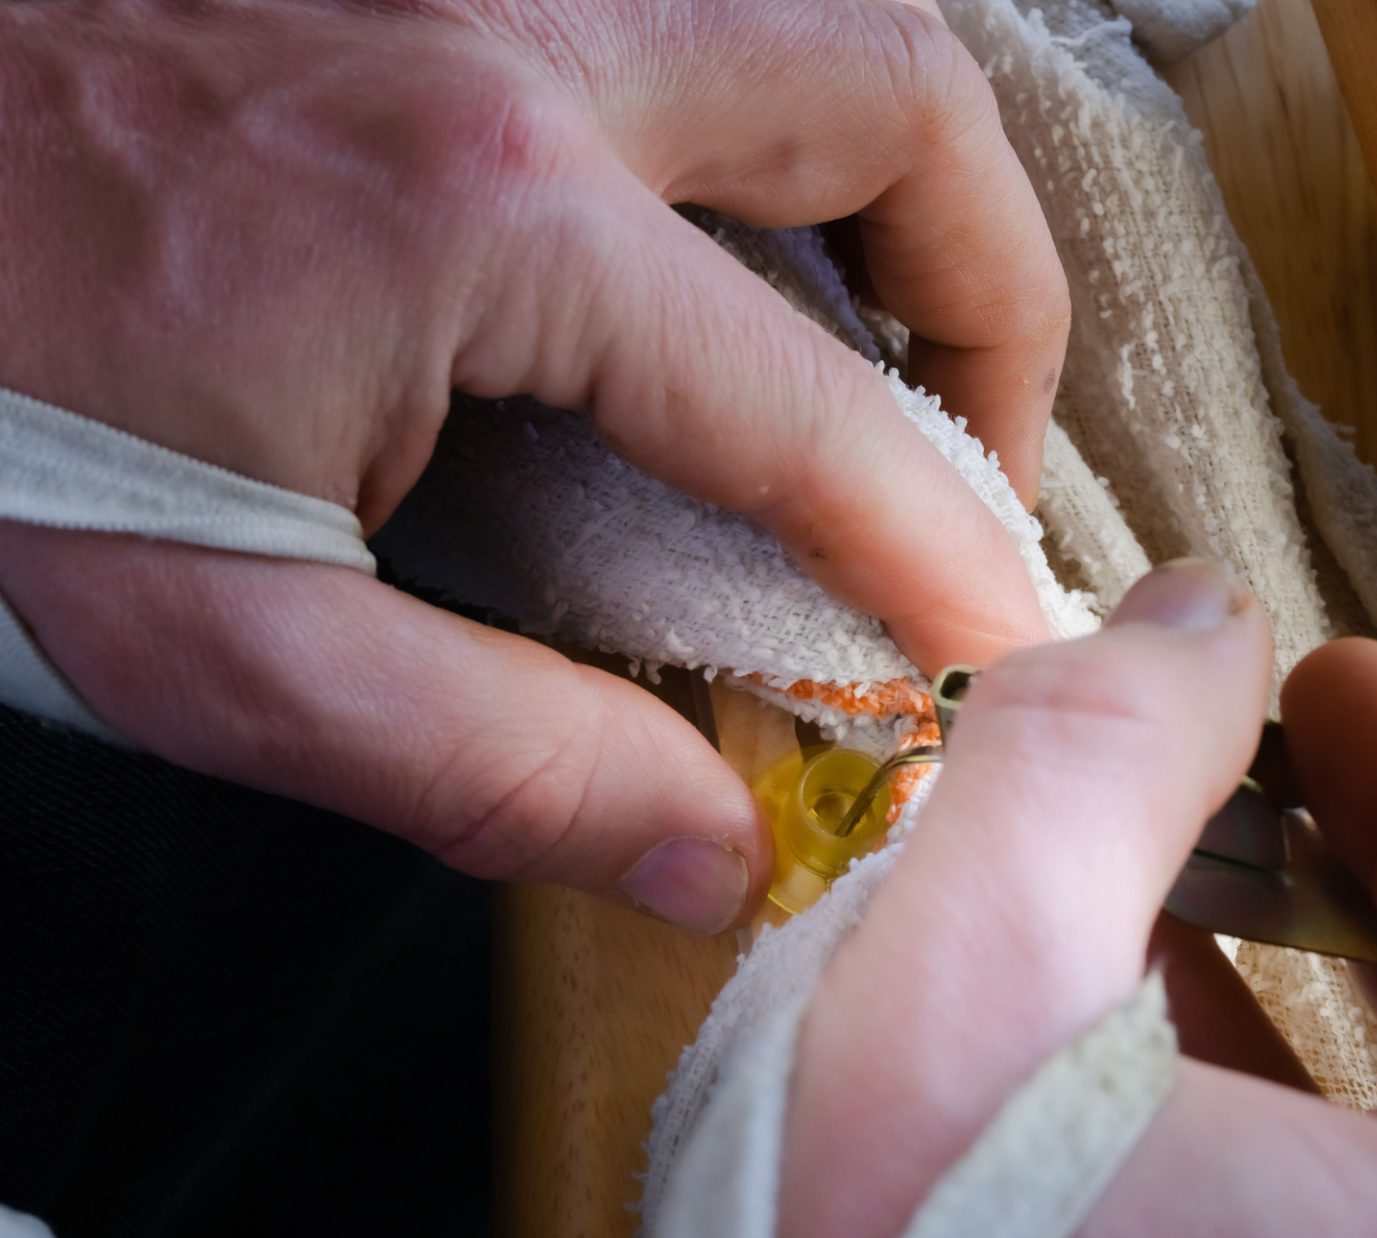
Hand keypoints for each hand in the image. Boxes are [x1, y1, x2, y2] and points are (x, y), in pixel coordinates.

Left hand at [0, 0, 1067, 930]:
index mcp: (485, 206)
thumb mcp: (208, 630)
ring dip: (913, 179)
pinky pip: (714, 7)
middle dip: (997, 297)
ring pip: (834, 12)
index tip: (994, 638)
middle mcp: (530, 22)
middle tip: (970, 448)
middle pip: (905, 109)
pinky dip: (792, 119)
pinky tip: (749, 227)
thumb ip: (479, 758)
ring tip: (896, 331)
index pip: (817, 405)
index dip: (941, 546)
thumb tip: (700, 845)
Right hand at [779, 562, 1376, 1237]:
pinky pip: (1264, 1206)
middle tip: (1239, 750)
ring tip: (1136, 851)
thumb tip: (1198, 620)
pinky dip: (1192, 1080)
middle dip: (1341, 861)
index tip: (1334, 688)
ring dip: (1253, 962)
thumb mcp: (974, 975)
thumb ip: (1102, 749)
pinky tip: (1080, 1003)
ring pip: (1357, 1127)